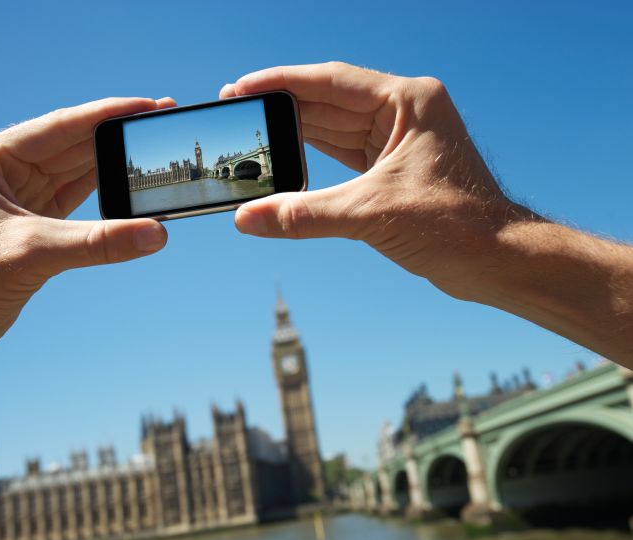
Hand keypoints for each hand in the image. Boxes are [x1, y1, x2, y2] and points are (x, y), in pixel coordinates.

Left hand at [0, 97, 174, 347]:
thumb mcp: (37, 251)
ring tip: (152, 151)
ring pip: (80, 169)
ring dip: (115, 162)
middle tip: (160, 121)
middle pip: (75, 143)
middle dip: (117, 135)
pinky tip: (132, 183)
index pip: (61, 125)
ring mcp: (22, 192)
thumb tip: (156, 233)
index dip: (108, 114)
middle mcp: (7, 166)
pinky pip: (79, 196)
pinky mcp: (36, 218)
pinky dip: (106, 192)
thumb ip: (100, 241)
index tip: (149, 105)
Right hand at [222, 62, 536, 299]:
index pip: (331, 82)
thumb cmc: (454, 226)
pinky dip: (315, 160)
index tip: (242, 87)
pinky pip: (345, 156)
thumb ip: (303, 214)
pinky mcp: (394, 170)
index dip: (281, 83)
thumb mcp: (370, 214)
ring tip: (255, 134)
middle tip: (239, 109)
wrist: (496, 261)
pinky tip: (287, 160)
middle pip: (330, 103)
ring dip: (296, 134)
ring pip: (335, 130)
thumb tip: (246, 218)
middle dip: (284, 108)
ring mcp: (400, 141)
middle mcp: (405, 113)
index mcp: (408, 101)